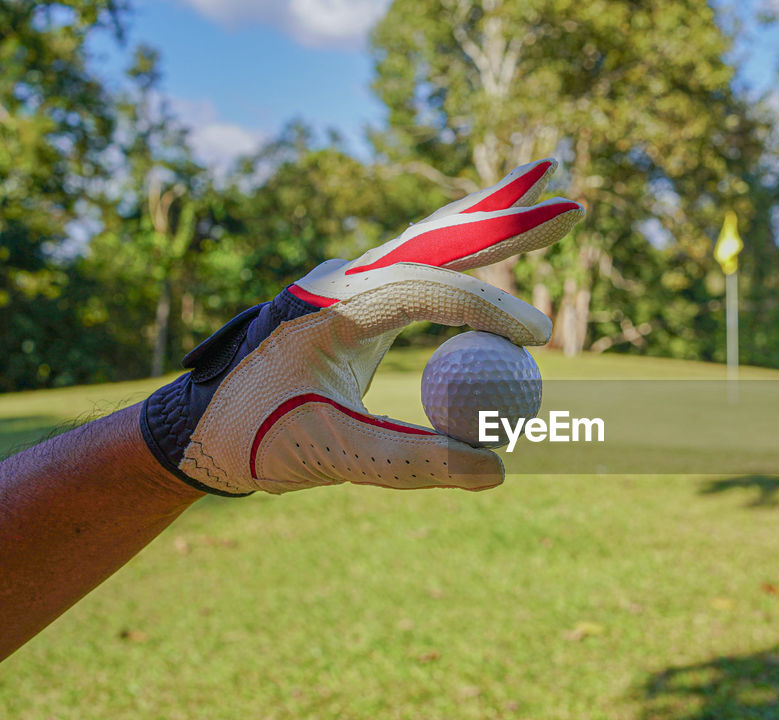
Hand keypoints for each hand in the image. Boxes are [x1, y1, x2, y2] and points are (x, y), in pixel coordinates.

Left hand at [140, 158, 582, 495]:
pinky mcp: (356, 299)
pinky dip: (468, 245)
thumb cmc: (252, 438)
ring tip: (545, 181)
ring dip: (490, 214)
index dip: (485, 307)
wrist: (194, 427)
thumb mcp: (330, 455)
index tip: (535, 340)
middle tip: (571, 205)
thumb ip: (411, 462)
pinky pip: (424, 261)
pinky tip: (497, 233)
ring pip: (432, 235)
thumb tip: (497, 467)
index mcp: (328, 306)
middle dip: (506, 220)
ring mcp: (348, 282)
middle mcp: (340, 278)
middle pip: (438, 236)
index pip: (423, 287)